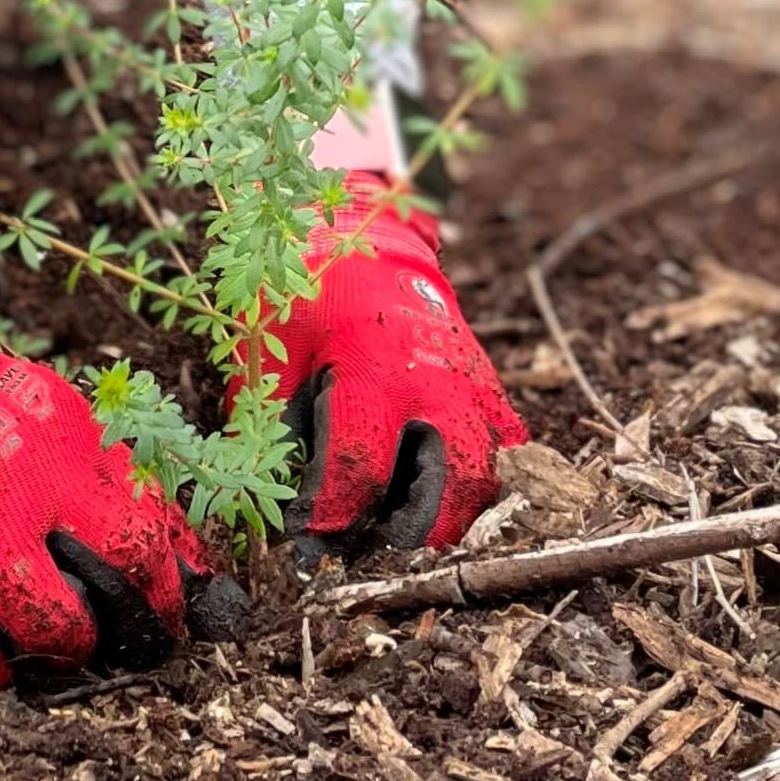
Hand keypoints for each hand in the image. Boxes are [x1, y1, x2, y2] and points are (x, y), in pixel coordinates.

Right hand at [0, 245, 235, 684]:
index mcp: (61, 440)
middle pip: (130, 578)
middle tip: (153, 639)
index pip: (152, 517)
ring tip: (66, 642)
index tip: (197, 593)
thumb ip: (75, 457)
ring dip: (74, 644)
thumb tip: (139, 515)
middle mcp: (31, 498)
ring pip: (64, 633)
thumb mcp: (16, 398)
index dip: (185, 568)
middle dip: (153, 619)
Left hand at [242, 178, 523, 555]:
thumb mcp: (270, 350)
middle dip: (416, 531)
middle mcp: (435, 378)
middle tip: (373, 546)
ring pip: (491, 474)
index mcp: (370, 365)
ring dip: (453, 516)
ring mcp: (473, 382)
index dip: (332, 514)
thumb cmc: (305, 293)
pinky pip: (509, 449)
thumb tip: (275, 503)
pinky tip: (441, 497)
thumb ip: (273, 426)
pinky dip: (484, 484)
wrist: (363, 234)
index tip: (308, 535)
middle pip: (456, 482)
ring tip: (403, 528)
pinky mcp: (490, 386)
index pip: (361, 464)